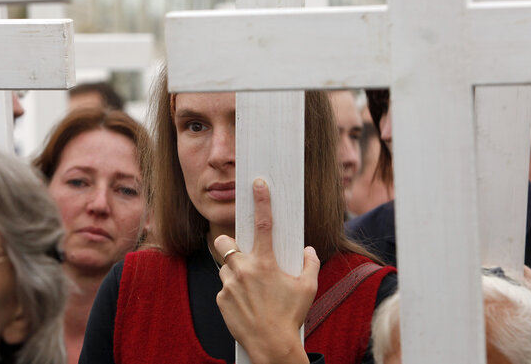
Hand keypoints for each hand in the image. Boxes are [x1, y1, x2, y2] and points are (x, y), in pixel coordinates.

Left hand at [213, 178, 319, 363]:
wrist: (271, 346)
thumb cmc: (290, 317)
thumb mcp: (307, 288)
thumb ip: (310, 265)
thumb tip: (308, 250)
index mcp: (265, 263)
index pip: (263, 224)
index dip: (261, 201)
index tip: (258, 184)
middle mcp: (244, 270)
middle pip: (224, 243)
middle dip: (229, 244)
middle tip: (240, 254)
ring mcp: (229, 285)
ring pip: (225, 268)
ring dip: (234, 272)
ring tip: (250, 290)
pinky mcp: (220, 300)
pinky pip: (224, 289)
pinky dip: (233, 293)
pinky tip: (246, 305)